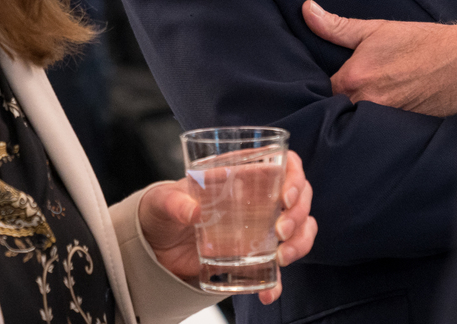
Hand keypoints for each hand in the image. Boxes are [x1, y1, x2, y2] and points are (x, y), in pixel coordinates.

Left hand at [138, 150, 316, 303]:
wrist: (156, 246)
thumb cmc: (164, 209)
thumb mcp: (164, 200)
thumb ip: (175, 202)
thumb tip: (193, 212)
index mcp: (242, 174)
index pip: (284, 164)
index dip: (295, 176)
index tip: (287, 196)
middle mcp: (258, 199)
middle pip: (300, 197)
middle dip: (299, 214)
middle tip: (281, 231)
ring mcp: (259, 228)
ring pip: (300, 229)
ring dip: (300, 243)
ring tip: (281, 257)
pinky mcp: (253, 256)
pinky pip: (278, 267)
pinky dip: (279, 281)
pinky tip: (268, 292)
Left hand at [302, 0, 456, 115]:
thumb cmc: (421, 42)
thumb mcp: (375, 29)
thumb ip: (336, 25)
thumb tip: (306, 10)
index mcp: (354, 78)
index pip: (323, 89)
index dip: (327, 82)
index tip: (335, 75)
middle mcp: (366, 103)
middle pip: (338, 108)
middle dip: (339, 99)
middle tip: (351, 86)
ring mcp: (385, 119)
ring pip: (357, 120)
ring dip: (357, 111)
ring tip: (369, 96)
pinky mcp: (402, 129)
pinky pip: (378, 129)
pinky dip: (376, 122)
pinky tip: (385, 107)